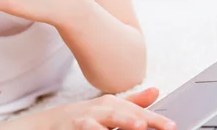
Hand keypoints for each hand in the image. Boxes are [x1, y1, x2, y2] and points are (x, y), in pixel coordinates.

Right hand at [48, 87, 175, 129]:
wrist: (45, 124)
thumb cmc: (82, 117)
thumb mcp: (108, 107)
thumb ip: (133, 102)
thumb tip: (157, 91)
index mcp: (109, 105)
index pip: (135, 111)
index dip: (153, 119)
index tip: (171, 126)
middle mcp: (95, 111)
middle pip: (115, 115)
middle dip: (130, 119)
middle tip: (144, 125)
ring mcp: (80, 122)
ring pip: (93, 126)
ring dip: (106, 127)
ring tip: (128, 127)